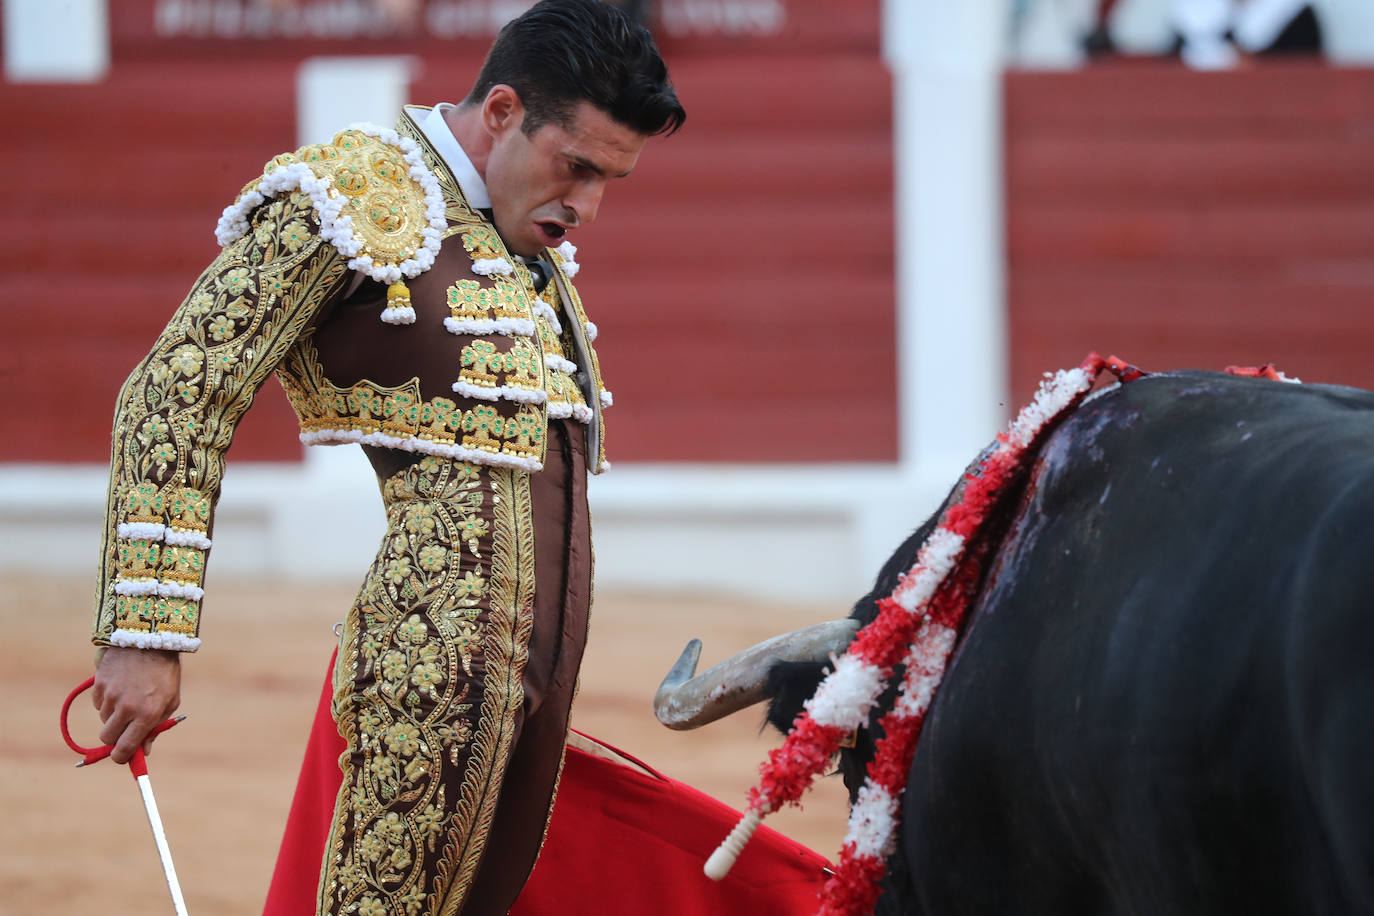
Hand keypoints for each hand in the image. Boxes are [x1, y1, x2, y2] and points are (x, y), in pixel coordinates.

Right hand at [93, 647, 181, 764]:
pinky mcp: (99, 684)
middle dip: (114, 737)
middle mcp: (127, 708)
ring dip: (113, 715)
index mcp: (147, 715)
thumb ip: (156, 727)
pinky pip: (97, 702)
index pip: (124, 748)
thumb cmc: (165, 674)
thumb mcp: (170, 701)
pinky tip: (120, 686)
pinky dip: (106, 700)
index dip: (121, 757)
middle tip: (124, 729)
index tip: (121, 756)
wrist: (152, 640)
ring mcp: (111, 695)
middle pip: (107, 738)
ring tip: (129, 697)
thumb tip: (143, 751)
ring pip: (103, 719)